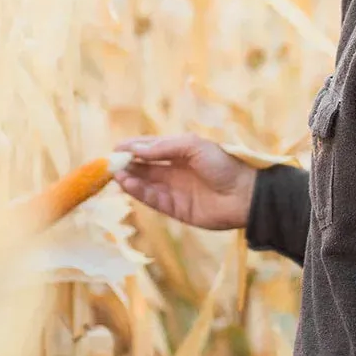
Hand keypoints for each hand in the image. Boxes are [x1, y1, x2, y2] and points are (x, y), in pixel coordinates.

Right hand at [113, 134, 255, 230]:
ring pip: (146, 184)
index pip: (150, 148)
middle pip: (144, 167)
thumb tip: (137, 149)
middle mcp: (175, 170)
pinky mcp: (176, 209)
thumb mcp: (194, 146)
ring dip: (130, 179)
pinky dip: (140, 192)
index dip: (133, 147)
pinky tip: (128, 184)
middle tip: (109, 163)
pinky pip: (153, 199)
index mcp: (180, 152)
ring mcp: (174, 190)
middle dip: (127, 164)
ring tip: (116, 174)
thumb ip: (165, 147)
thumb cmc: (224, 164)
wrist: (246, 194)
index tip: (115, 148)